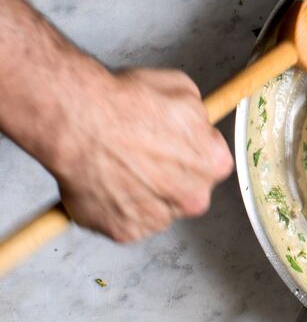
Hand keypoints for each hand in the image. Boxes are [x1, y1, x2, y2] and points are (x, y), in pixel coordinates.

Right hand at [52, 68, 232, 241]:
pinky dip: (115, 206)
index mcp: (213, 164)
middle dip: (169, 176)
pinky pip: (125, 220)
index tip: (174, 143)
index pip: (212, 162)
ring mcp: (158, 219)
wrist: (78, 123)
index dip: (190, 149)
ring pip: (156, 207)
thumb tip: (197, 126)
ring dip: (142, 192)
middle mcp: (192, 198)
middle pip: (186, 190)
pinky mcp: (125, 231)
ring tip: (118, 165)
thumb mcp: (182, 90)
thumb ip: (198, 118)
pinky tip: (105, 182)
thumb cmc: (126, 105)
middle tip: (143, 154)